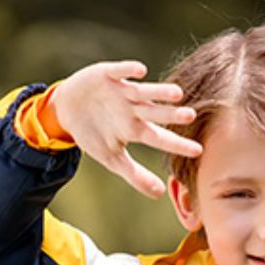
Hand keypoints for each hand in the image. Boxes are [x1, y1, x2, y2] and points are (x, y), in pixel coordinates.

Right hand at [49, 59, 201, 199]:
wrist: (67, 109)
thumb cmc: (93, 134)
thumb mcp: (112, 158)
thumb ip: (135, 175)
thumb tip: (160, 193)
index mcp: (134, 128)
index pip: (159, 138)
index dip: (177, 144)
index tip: (197, 151)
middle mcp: (132, 109)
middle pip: (154, 112)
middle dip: (171, 115)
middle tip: (191, 116)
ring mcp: (120, 91)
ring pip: (142, 92)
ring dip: (158, 92)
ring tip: (177, 94)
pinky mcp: (106, 75)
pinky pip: (119, 71)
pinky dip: (128, 70)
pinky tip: (141, 71)